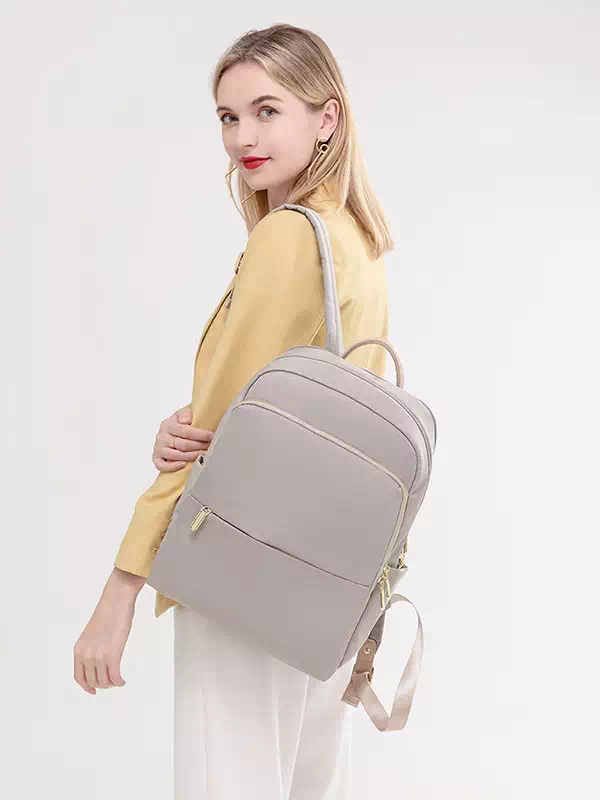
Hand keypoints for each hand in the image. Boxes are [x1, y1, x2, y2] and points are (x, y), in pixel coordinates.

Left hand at [73, 568, 143, 694]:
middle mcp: (86, 655)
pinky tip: (123, 681)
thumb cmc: (107, 613)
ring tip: (118, 679)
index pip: (79, 677)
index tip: (93, 691)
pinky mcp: (112, 655)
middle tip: (112, 681)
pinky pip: (115, 677)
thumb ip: (91, 649)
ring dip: (111, 683)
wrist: (116, 601)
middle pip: (92, 681)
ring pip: (104, 681)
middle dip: (102, 685)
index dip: (86, 687)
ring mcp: (98, 656)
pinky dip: (119, 682)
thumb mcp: (92, 634)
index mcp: (79, 650)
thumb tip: (98, 663)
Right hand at [153, 404, 213, 471]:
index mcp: (167, 425)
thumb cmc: (179, 423)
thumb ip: (185, 414)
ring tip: (203, 454)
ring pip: (176, 455)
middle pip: (182, 444)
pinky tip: (184, 465)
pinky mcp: (157, 459)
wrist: (170, 430)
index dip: (200, 434)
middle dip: (199, 446)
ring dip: (192, 456)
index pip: (185, 431)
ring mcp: (159, 449)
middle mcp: (162, 437)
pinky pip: (162, 465)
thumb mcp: (183, 413)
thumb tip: (186, 421)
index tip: (210, 436)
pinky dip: (173, 466)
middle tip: (210, 445)